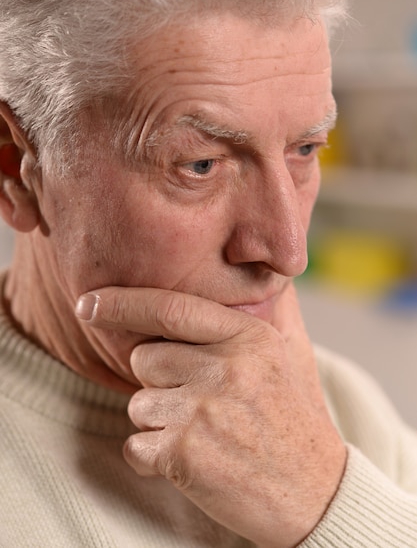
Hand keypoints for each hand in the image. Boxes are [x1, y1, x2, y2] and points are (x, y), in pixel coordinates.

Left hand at [78, 284, 345, 547]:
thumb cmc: (296, 418)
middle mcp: (225, 367)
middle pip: (144, 358)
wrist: (318, 492)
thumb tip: (257, 268)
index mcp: (247, 336)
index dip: (122, 303)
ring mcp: (204, 411)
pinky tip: (193, 461)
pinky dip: (153, 457)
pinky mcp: (185, 454)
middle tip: (198, 402)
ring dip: (159, 422)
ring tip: (204, 434)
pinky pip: (135, 446)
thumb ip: (270, 309)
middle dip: (158, 381)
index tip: (87, 304)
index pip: (170, 307)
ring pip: (138, 404)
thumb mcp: (291, 352)